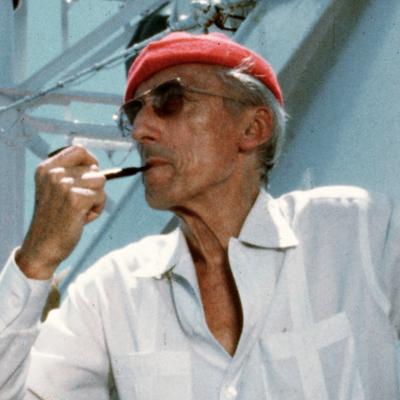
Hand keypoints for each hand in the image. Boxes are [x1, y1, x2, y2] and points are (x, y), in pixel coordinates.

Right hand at [16, 146, 105, 279]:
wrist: (42, 247)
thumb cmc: (55, 219)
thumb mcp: (56, 191)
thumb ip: (71, 175)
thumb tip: (97, 167)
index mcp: (46, 168)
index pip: (79, 150)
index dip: (91, 160)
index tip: (92, 174)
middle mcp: (54, 174)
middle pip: (94, 169)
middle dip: (94, 188)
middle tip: (77, 205)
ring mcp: (64, 186)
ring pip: (101, 182)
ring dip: (96, 199)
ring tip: (79, 211)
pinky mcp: (75, 200)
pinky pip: (101, 197)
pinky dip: (97, 209)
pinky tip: (82, 219)